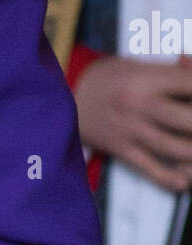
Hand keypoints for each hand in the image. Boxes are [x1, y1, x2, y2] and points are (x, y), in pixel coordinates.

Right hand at [74, 53, 191, 192]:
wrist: (66, 98)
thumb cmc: (109, 78)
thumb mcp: (138, 64)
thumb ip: (173, 70)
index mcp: (145, 79)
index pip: (190, 85)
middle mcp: (139, 105)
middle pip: (188, 120)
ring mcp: (130, 130)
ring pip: (175, 148)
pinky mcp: (122, 150)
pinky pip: (151, 169)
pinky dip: (172, 178)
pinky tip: (186, 179)